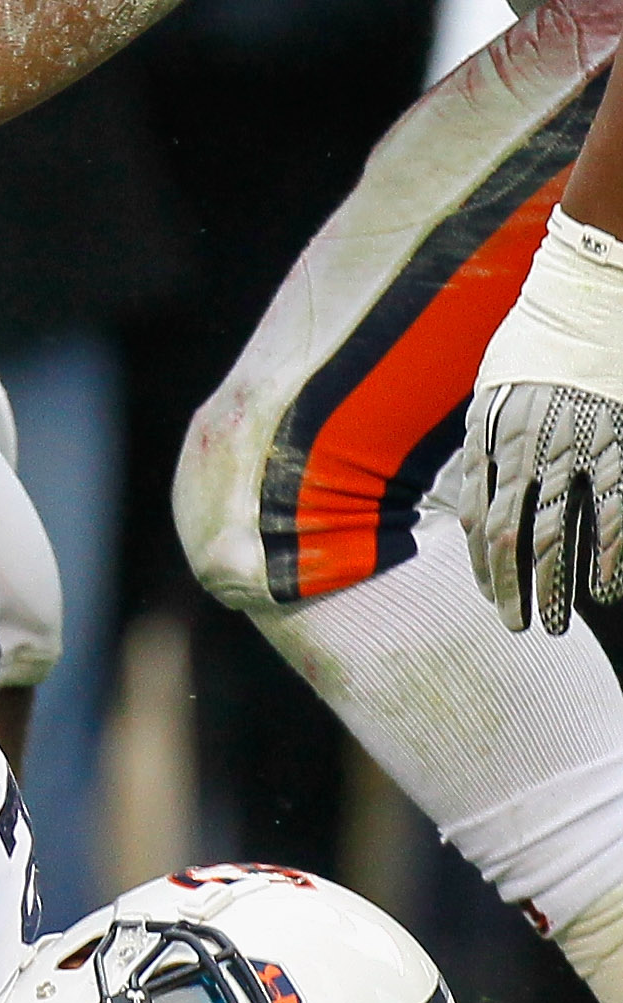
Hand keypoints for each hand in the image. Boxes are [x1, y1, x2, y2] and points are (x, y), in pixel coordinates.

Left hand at [460, 206, 622, 634]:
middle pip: (510, 541)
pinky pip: (614, 512)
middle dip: (514, 593)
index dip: (482, 569)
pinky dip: (609, 555)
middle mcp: (527, 450)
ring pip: (560, 535)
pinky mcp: (620, 443)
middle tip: (521, 628)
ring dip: (557, 587)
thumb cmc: (534, 347)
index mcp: (490, 440)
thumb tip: (474, 506)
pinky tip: (607, 586)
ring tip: (557, 622)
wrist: (588, 294)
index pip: (475, 523)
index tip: (491, 598)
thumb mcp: (487, 397)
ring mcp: (576, 448)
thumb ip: (481, 451)